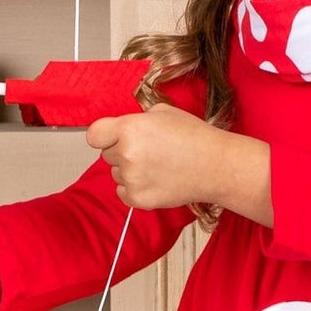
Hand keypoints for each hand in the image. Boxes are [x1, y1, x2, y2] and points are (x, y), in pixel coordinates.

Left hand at [84, 101, 223, 212]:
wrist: (215, 166)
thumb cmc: (194, 137)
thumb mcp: (163, 112)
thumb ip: (137, 119)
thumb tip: (124, 127)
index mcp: (129, 128)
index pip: (94, 135)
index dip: (104, 136)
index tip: (112, 138)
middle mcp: (126, 153)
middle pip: (107, 155)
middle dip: (122, 151)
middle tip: (148, 151)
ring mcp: (132, 179)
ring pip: (116, 174)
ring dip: (129, 171)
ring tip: (157, 166)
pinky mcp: (139, 199)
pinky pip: (122, 192)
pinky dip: (134, 189)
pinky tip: (155, 180)